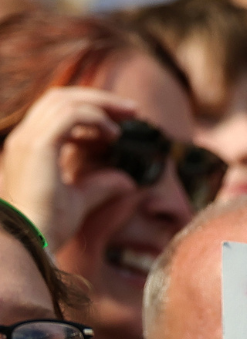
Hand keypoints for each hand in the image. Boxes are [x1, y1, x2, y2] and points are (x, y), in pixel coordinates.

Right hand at [0, 87, 139, 250]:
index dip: (88, 109)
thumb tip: (127, 182)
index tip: (119, 120)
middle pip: (59, 98)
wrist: (31, 240)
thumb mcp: (80, 200)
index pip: (54, 112)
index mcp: (28, 147)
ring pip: (65, 100)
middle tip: (131, 110)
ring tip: (128, 118)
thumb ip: (101, 185)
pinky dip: (96, 117)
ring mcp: (27, 140)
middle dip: (98, 99)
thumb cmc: (48, 225)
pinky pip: (71, 115)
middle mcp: (23, 139)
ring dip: (101, 105)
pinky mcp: (38, 146)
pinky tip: (113, 134)